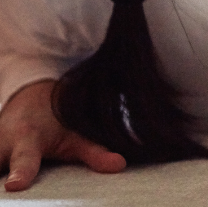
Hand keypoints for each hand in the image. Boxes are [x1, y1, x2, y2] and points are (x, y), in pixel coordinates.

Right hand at [1, 80, 125, 191]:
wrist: (29, 98)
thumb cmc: (55, 121)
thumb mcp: (75, 136)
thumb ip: (95, 153)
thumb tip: (119, 165)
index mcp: (27, 139)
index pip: (23, 160)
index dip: (20, 173)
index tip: (15, 185)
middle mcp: (2, 145)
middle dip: (0, 170)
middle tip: (8, 186)